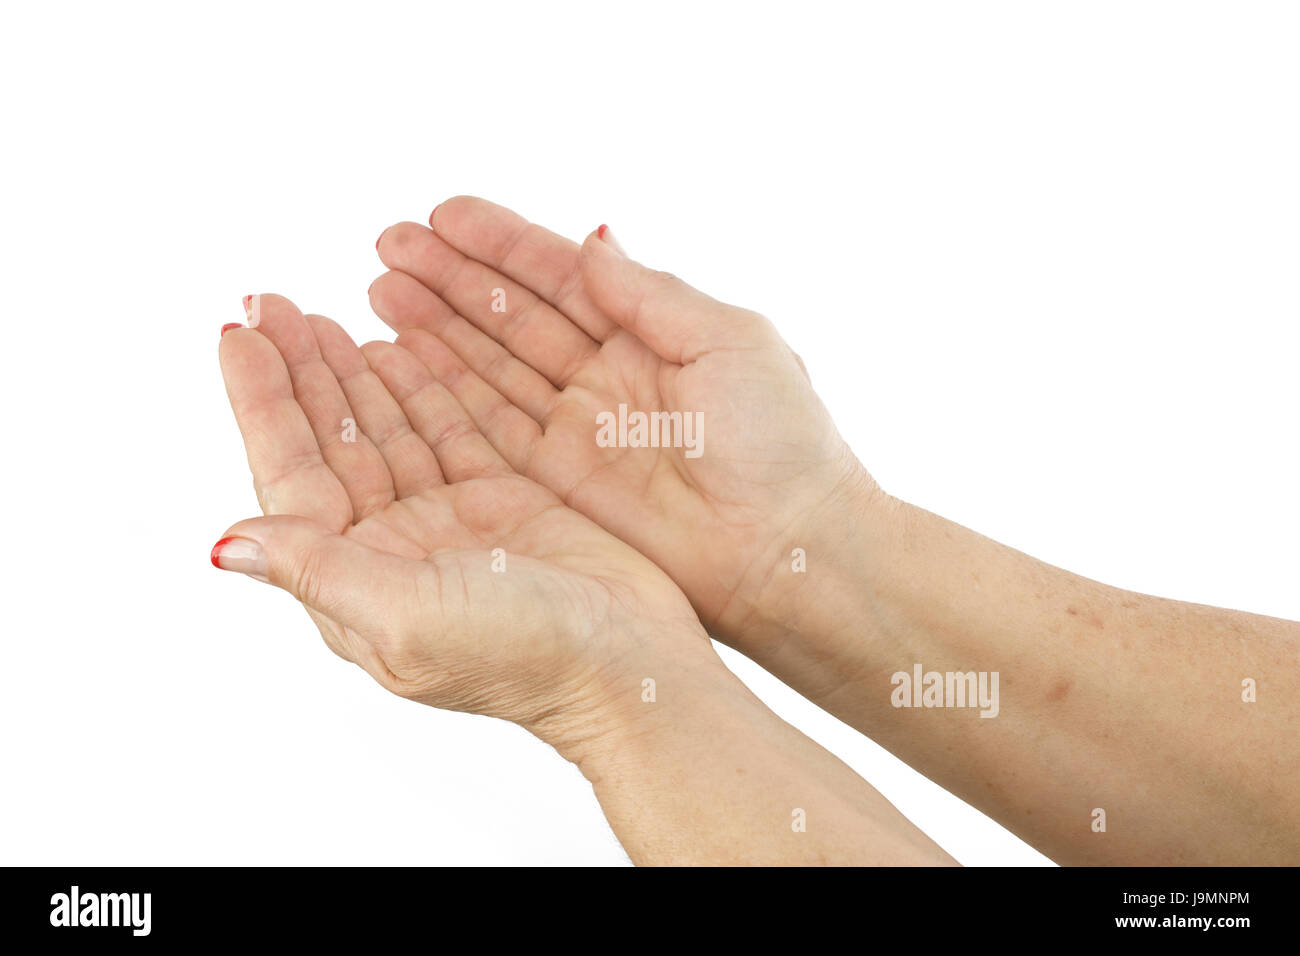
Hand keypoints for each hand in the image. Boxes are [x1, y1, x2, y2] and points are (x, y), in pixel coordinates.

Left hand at [215, 294, 710, 747]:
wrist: (629, 664)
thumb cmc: (524, 659)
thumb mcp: (406, 616)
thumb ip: (318, 570)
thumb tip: (223, 544)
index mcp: (355, 578)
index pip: (292, 476)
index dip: (262, 405)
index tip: (239, 336)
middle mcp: (392, 548)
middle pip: (333, 442)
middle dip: (302, 372)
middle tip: (273, 303)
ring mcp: (446, 522)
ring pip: (386, 430)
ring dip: (351, 374)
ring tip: (322, 317)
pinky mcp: (500, 501)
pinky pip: (447, 429)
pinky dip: (420, 387)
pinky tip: (394, 348)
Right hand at [369, 198, 877, 654]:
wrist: (790, 552)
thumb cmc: (781, 443)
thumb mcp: (728, 341)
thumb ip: (649, 293)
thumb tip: (591, 239)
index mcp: (651, 333)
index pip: (560, 276)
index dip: (500, 245)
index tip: (441, 216)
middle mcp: (606, 377)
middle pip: (512, 317)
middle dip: (451, 280)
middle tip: (387, 247)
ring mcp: (578, 431)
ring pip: (490, 367)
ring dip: (435, 330)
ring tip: (379, 291)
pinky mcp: (557, 485)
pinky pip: (488, 429)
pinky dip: (445, 395)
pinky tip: (400, 359)